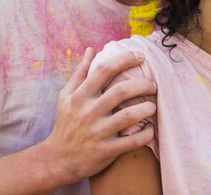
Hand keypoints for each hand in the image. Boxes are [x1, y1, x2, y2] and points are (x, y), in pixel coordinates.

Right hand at [42, 47, 156, 184]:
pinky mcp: (106, 150)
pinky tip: (150, 128)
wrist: (57, 159)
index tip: (140, 56)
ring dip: (146, 109)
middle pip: (121, 91)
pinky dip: (145, 134)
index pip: (104, 70)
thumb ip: (80, 72)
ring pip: (129, 116)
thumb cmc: (65, 124)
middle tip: (153, 85)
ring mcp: (98, 132)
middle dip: (143, 85)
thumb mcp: (66, 96)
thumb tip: (91, 50)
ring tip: (153, 106)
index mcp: (80, 96)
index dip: (125, 59)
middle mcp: (89, 112)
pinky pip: (132, 141)